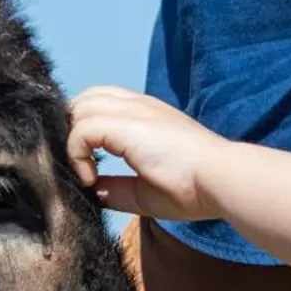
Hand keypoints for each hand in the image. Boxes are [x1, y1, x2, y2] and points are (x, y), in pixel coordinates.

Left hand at [66, 87, 234, 221]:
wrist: (218, 179)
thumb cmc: (193, 188)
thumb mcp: (145, 191)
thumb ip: (118, 187)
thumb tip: (93, 190)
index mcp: (147, 115)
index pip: (103, 103)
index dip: (87, 128)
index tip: (90, 165)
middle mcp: (138, 105)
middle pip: (86, 98)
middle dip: (73, 129)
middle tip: (82, 164)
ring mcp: (132, 110)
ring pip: (80, 108)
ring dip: (73, 141)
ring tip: (85, 172)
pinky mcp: (124, 123)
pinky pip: (81, 129)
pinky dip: (76, 154)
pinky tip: (90, 179)